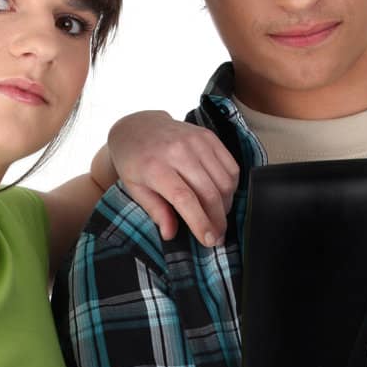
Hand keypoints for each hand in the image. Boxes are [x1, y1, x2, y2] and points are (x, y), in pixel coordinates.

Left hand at [107, 110, 239, 246]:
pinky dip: (231, 186)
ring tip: (218, 217)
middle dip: (217, 220)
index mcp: (155, 167)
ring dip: (226, 205)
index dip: (200, 222)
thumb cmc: (134, 160)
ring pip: (224, 181)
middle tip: (217, 237)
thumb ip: (155, 211)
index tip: (208, 240)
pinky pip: (231, 166)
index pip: (184, 199)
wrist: (138, 126)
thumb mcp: (135, 189)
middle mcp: (178, 151)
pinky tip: (222, 196)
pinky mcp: (209, 136)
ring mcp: (196, 141)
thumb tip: (170, 234)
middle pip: (209, 192)